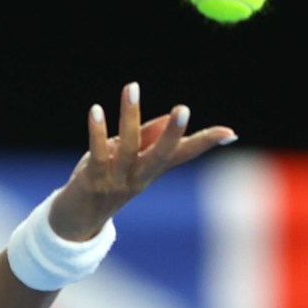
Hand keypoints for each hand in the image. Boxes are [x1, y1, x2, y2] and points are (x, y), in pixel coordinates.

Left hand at [49, 82, 236, 240]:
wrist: (77, 220)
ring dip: (129, 116)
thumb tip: (169, 119)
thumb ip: (147, 139)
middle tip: (184, 109)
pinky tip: (96, 110)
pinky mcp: (93, 179)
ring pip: (127, 147)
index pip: (183, 155)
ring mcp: (117, 180)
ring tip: (132, 87)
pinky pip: (96, 153)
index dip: (206, 144)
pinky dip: (96, 131)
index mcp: (152, 170)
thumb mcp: (129, 161)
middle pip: (161, 156)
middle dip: (173, 133)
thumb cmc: (105, 182)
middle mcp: (139, 177)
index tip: (230, 133)